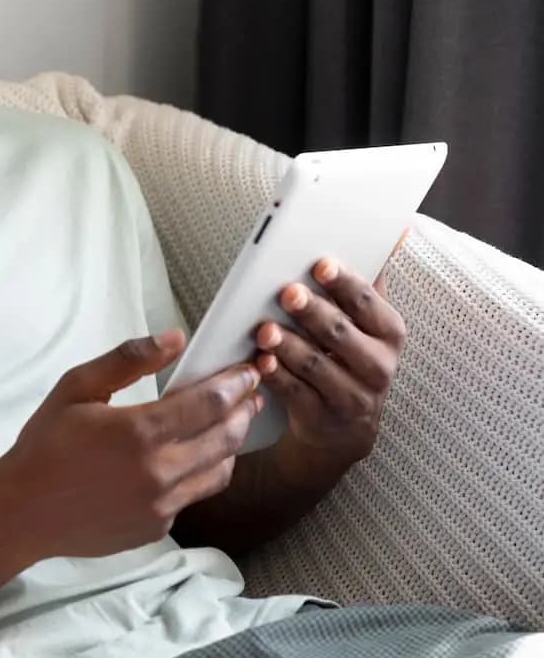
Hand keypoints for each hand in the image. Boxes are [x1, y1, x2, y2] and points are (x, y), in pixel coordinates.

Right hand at [0, 330, 262, 559]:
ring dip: (231, 444)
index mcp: (140, 432)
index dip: (235, 384)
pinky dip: (199, 473)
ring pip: (219, 471)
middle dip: (243, 410)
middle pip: (225, 437)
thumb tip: (176, 339)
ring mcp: (161, 506)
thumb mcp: (77, 387)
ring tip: (231, 423)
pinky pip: (192, 496)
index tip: (247, 371)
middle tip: (250, 393)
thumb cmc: (45, 444)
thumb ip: (128, 360)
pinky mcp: (157, 528)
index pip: (209, 403)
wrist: (22, 512)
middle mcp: (160, 473)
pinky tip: (190, 458)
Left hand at [253, 249, 407, 468]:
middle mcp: (377, 366)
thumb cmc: (352, 359)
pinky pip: (296, 394)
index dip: (344, 283)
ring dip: (288, 345)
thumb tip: (397, 230)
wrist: (345, 427)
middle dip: (312, 311)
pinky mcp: (323, 417)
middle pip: (340, 333)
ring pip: (316, 365)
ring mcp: (352, 396)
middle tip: (286, 292)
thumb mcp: (368, 323)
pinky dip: (277, 376)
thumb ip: (371, 281)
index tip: (320, 264)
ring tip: (264, 329)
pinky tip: (261, 362)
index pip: (368, 302)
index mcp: (389, 333)